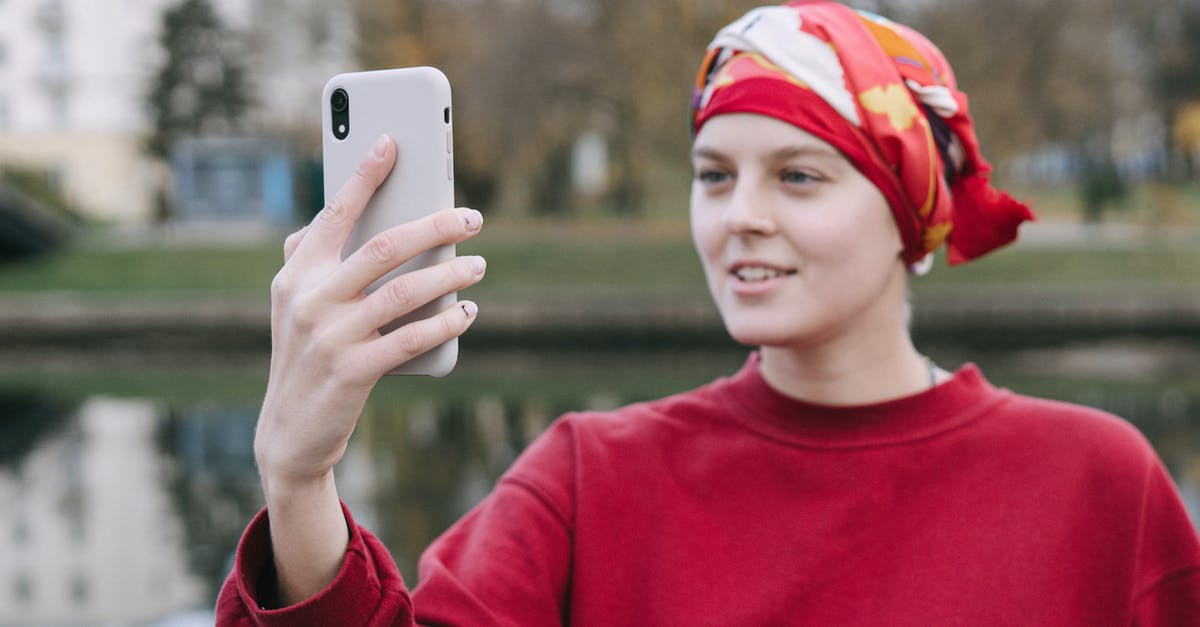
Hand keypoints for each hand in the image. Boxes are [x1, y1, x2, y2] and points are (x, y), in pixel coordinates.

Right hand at [255, 133, 484, 491]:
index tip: (393, 142)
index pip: (335, 213)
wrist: (289, 433)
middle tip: (472, 216)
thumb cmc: (307, 357)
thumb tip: (354, 215)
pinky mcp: (353, 371)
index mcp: (297, 274)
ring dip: (451, 273)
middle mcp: (310, 298)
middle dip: (435, 225)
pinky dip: (446, 321)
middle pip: (384, 246)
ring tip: (478, 264)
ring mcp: (330, 336)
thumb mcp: (299, 307)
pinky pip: (412, 338)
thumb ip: (317, 261)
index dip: (365, 175)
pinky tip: (468, 312)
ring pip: (406, 291)